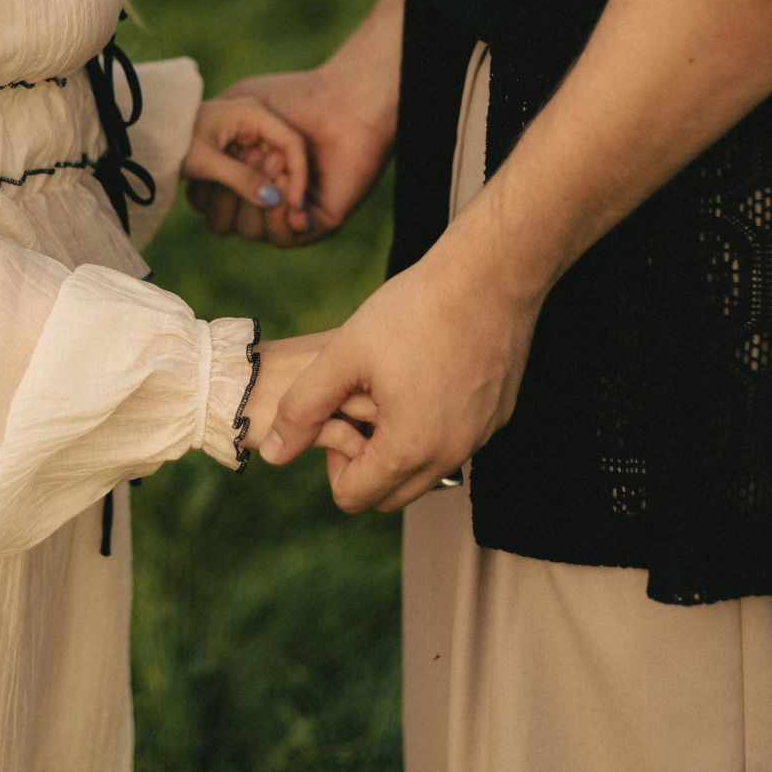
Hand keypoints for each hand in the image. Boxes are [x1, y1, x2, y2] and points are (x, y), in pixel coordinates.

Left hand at [181, 92, 310, 216]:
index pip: (292, 143)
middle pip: (283, 157)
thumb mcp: (206, 160)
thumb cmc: (170, 138)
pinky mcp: (234, 152)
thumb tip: (273, 199)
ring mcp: (244, 137)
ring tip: (241, 197)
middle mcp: (254, 122)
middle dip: (277, 183)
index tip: (294, 203)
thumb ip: (241, 179)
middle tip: (268, 206)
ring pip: (269, 168)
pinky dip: (246, 187)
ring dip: (259, 187)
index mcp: (253, 113)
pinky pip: (252, 173)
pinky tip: (230, 195)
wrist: (143, 134)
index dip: (298, 173)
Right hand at [186, 66, 393, 246]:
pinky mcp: (316, 221)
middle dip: (230, 191)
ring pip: (249, 230)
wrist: (344, 102)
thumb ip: (215, 141)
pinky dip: (279, 216)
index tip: (224, 153)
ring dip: (256, 200)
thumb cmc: (294, 97)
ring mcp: (288, 210)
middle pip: (223, 220)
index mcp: (242, 171)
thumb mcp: (243, 106)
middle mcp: (263, 195)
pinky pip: (281, 237)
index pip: (208, 200)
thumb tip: (198, 183)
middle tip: (253, 156)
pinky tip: (290, 190)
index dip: (209, 184)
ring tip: (276, 165)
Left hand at [259, 237, 536, 511]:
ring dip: (399, 445)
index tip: (339, 411)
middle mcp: (451, 456)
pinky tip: (426, 374)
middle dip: (366, 462)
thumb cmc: (413, 310)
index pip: (353, 497)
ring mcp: (480, 437)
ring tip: (392, 387)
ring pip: (425, 470)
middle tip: (360, 405)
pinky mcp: (497, 416)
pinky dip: (433, 427)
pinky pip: (455, 443)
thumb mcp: (342, 356)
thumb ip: (303, 409)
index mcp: (409, 449)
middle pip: (390, 495)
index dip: (333, 461)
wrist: (490, 273)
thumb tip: (274, 454)